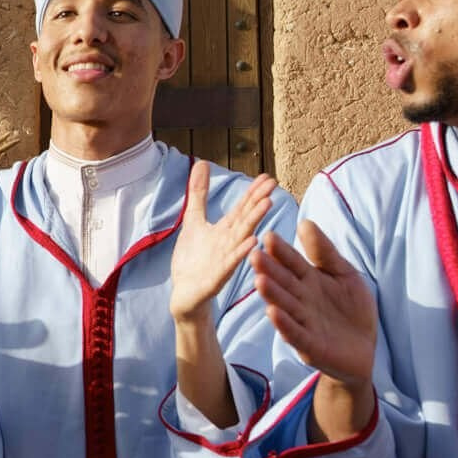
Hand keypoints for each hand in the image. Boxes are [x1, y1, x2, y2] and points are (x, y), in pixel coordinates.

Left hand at [170, 164, 276, 322]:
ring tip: (266, 205)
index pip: (242, 208)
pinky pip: (230, 264)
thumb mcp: (194, 221)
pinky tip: (252, 242)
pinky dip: (240, 253)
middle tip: (273, 185)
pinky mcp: (216, 277)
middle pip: (245, 219)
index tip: (268, 176)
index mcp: (226, 231)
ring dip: (253, 222)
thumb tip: (202, 163)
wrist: (184, 295)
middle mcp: (229, 243)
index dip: (253, 192)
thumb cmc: (194, 259)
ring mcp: (224, 260)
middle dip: (258, 202)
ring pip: (241, 238)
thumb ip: (198, 193)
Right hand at [252, 222, 377, 387]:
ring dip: (272, 294)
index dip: (282, 251)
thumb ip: (325, 252)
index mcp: (308, 280)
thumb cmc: (351, 309)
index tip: (269, 236)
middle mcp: (301, 300)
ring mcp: (303, 322)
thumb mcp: (344, 274)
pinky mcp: (309, 346)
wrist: (364, 349)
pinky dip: (284, 324)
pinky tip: (273, 312)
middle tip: (255, 255)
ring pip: (284, 306)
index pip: (292, 262)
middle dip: (269, 270)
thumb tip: (305, 222)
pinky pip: (295, 333)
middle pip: (283, 282)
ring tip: (260, 280)